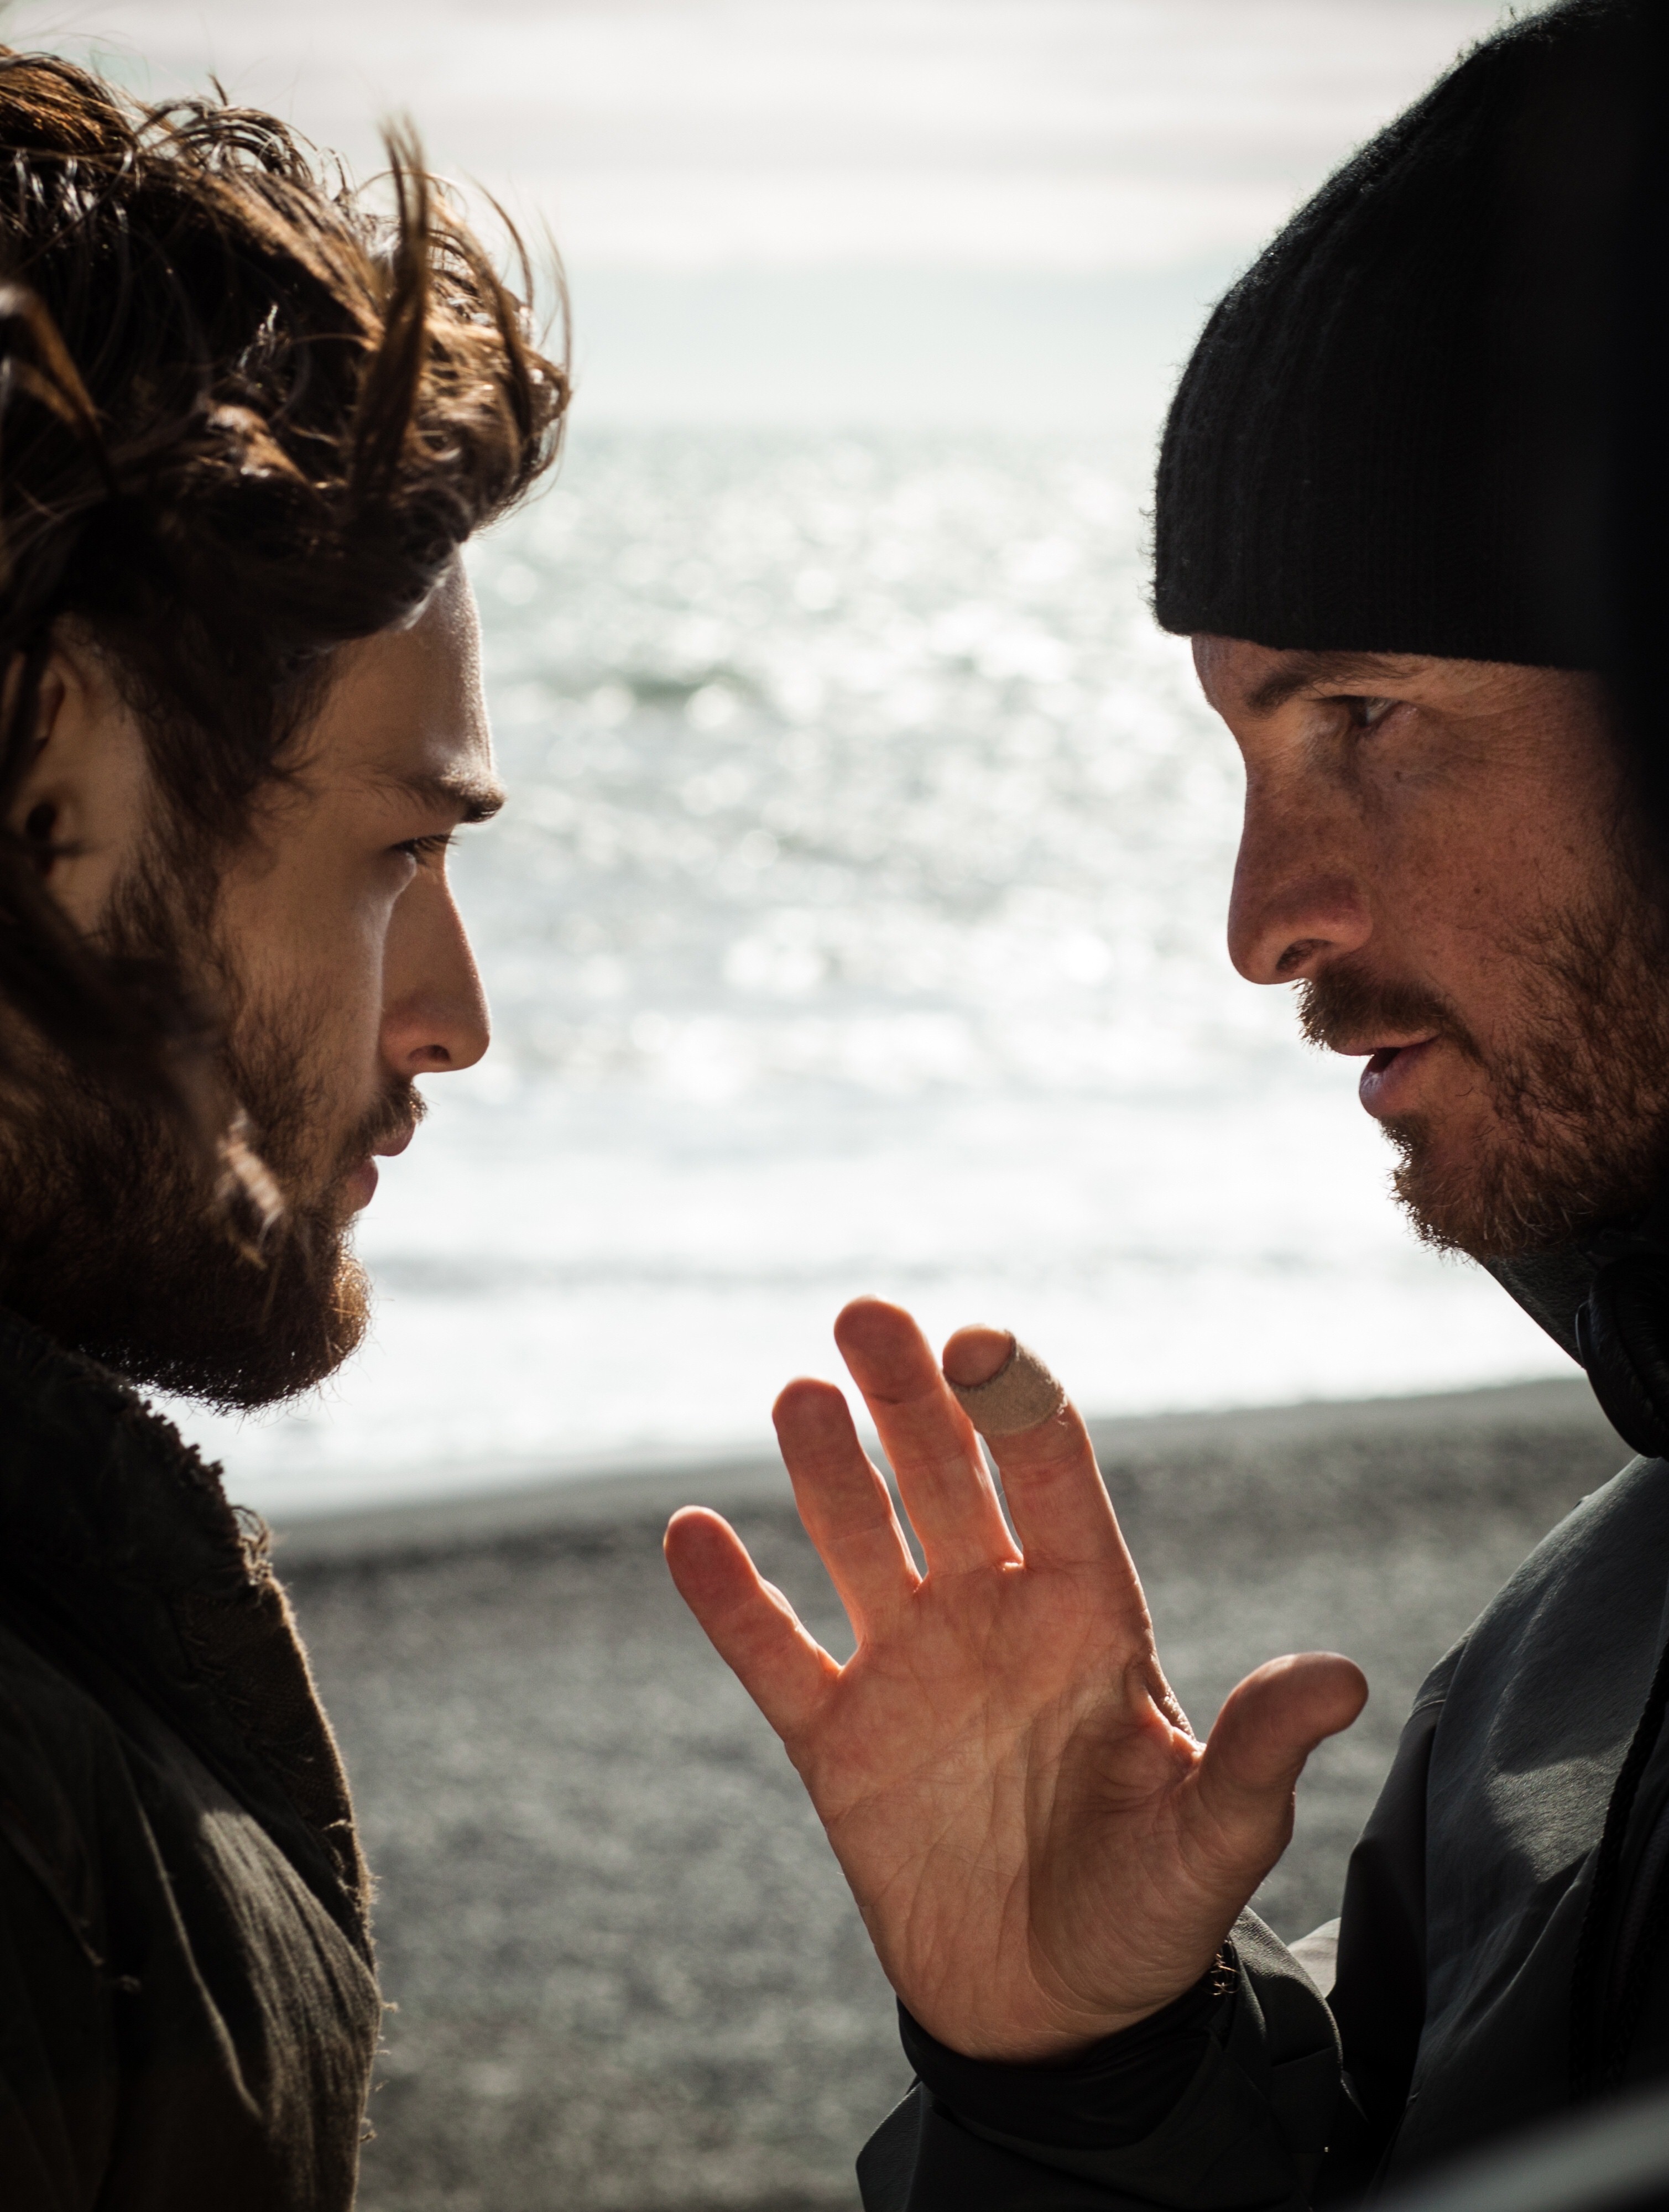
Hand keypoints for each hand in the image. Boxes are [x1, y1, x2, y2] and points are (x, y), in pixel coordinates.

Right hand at [664, 1297, 1365, 2061]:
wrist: (1055, 2020)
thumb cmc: (1151, 1919)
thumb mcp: (1215, 1843)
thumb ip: (1258, 1754)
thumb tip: (1345, 1677)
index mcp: (1087, 1619)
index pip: (1050, 1481)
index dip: (1017, 1408)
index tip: (984, 1346)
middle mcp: (992, 1618)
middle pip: (942, 1479)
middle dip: (909, 1397)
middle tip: (868, 1316)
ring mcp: (907, 1671)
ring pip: (856, 1538)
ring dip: (826, 1466)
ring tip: (802, 1393)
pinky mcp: (837, 1740)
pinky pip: (772, 1652)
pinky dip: (728, 1597)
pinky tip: (691, 1530)